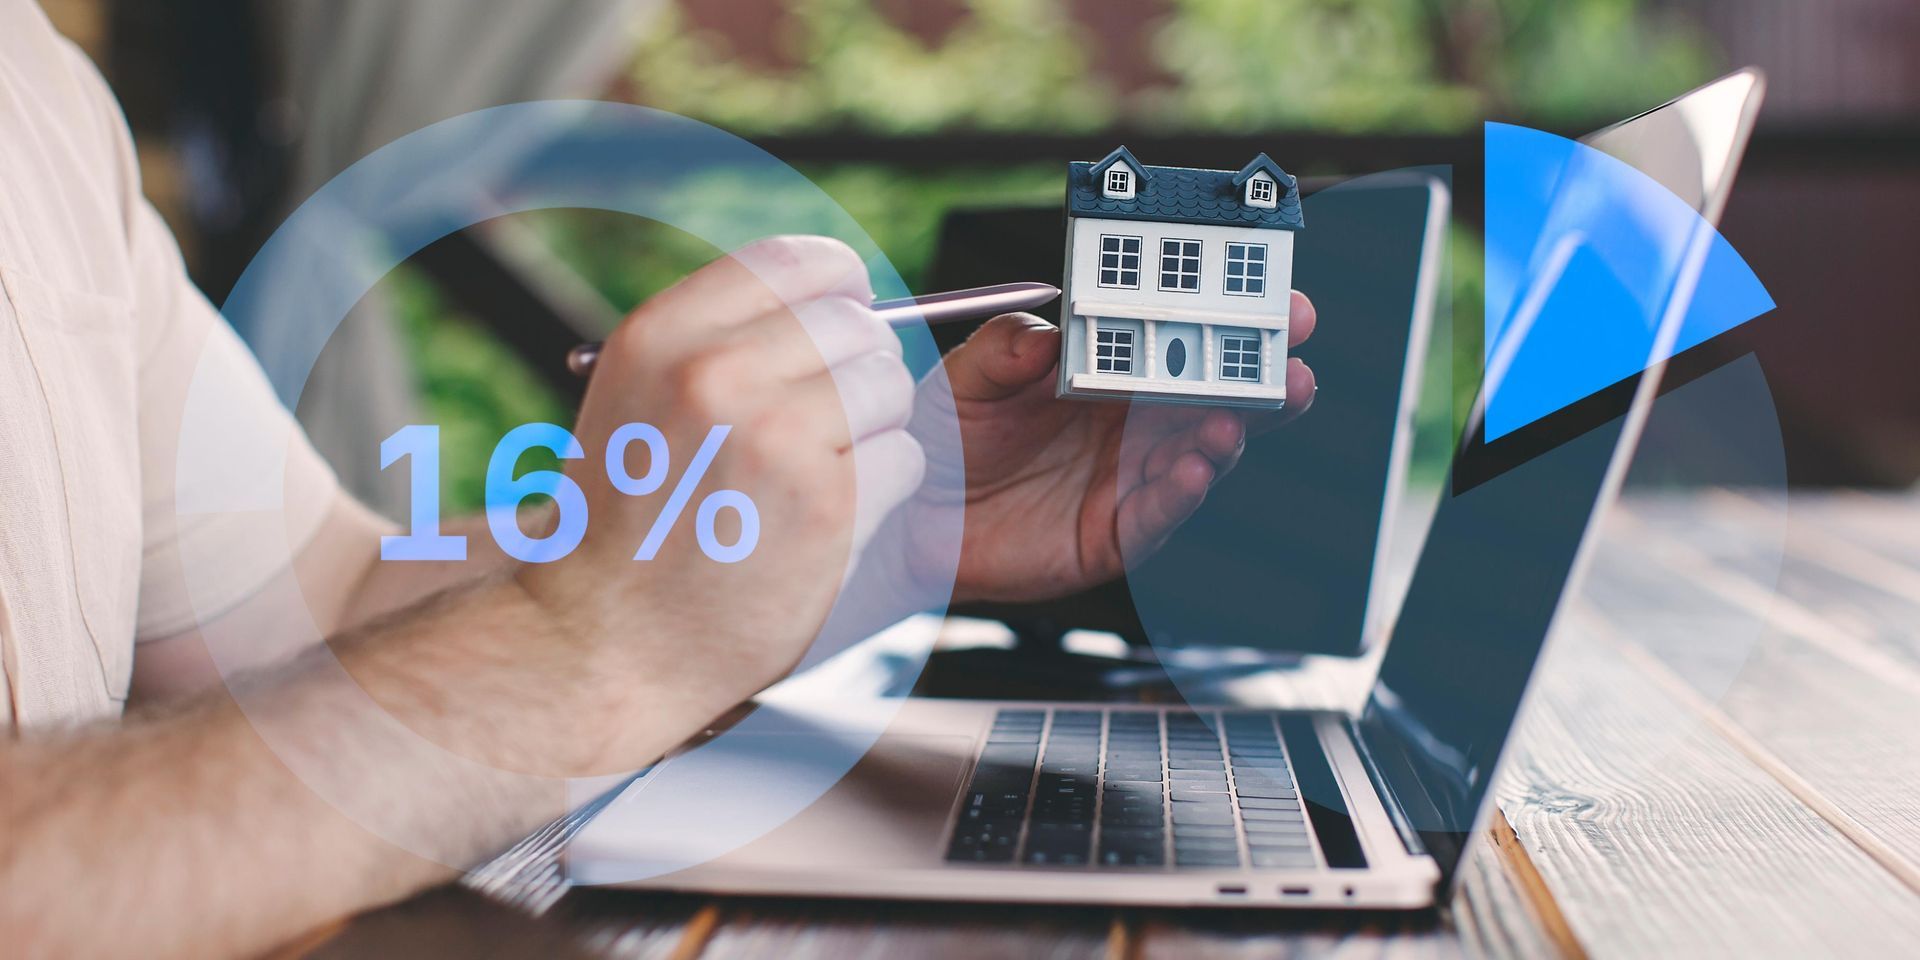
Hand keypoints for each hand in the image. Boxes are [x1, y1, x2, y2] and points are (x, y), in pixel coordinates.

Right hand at [516, 237, 922, 738]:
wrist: (604, 640)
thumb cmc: (627, 523)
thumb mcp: (638, 397)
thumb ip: (720, 338)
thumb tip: (835, 294)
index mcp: (664, 335)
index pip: (798, 261)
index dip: (840, 287)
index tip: (846, 315)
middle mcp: (716, 373)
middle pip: (858, 326)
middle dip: (861, 369)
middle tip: (832, 420)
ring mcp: (775, 437)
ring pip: (892, 390)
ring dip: (877, 430)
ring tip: (821, 473)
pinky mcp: (828, 504)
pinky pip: (907, 459)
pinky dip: (886, 488)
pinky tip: (831, 518)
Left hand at [898, 292, 1316, 603]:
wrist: (913, 517)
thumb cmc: (945, 435)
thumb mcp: (967, 376)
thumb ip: (1006, 349)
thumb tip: (1048, 334)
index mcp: (1109, 372)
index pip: (1178, 340)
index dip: (1226, 320)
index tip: (1269, 300)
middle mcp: (1132, 424)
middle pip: (1212, 399)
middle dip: (1257, 379)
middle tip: (1291, 360)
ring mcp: (1129, 479)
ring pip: (1198, 456)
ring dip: (1226, 437)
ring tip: (1233, 421)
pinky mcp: (1114, 535)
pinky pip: (1158, 514)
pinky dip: (1179, 493)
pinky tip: (1194, 470)